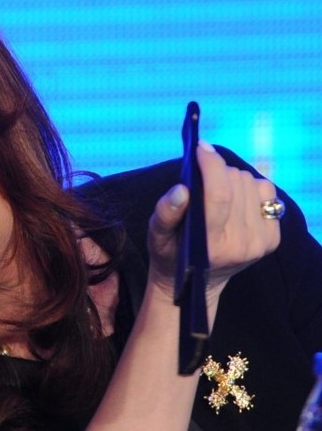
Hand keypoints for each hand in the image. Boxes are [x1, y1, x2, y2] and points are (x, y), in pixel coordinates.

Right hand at [147, 141, 280, 304]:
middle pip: (236, 184)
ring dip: (233, 180)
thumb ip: (166, 212)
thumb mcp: (157, 236)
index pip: (219, 194)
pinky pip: (268, 194)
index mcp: (212, 245)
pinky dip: (250, 190)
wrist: (194, 282)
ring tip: (217, 193)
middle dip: (217, 172)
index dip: (211, 164)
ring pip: (252, 184)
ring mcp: (260, 242)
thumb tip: (181, 189)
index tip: (200, 147)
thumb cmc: (170, 254)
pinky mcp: (272, 238)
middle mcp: (242, 244)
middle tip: (201, 180)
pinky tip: (235, 202)